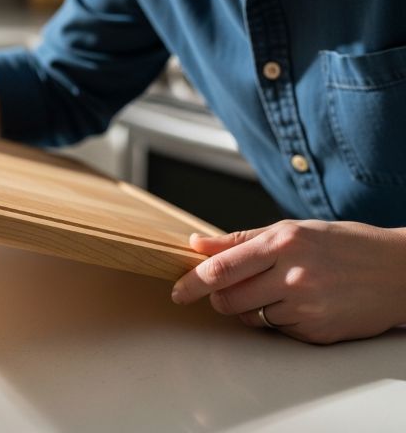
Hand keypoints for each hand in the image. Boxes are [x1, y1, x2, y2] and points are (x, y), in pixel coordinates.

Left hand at [171, 219, 405, 343]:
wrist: (398, 270)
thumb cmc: (343, 244)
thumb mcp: (291, 230)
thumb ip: (239, 240)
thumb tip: (196, 244)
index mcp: (282, 242)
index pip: (221, 268)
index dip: (192, 282)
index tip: (178, 291)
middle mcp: (293, 275)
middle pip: (228, 299)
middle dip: (218, 299)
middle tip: (226, 292)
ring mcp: (307, 306)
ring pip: (251, 318)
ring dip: (249, 309)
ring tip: (274, 291)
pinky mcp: (317, 332)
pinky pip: (279, 331)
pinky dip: (279, 320)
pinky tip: (300, 304)